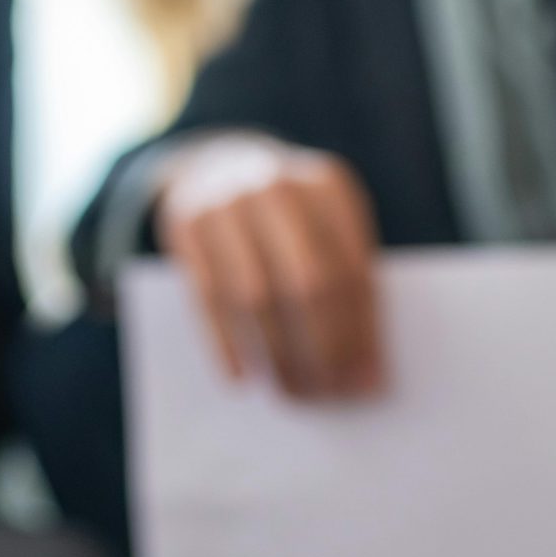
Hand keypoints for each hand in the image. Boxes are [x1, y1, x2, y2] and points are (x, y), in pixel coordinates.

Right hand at [155, 131, 383, 398]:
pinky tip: (244, 378)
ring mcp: (226, 202)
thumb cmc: (291, 218)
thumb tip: (367, 368)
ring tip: (297, 392)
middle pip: (307, 283)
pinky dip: (227, 343)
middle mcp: (276, 186)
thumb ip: (347, 281)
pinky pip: (208, 297)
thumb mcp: (326, 226)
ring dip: (279, 354)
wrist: (216, 162)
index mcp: (329, 185)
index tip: (370, 380)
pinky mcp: (185, 224)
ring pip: (257, 295)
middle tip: (334, 394)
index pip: (352, 269)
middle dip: (324, 347)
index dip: (362, 331)